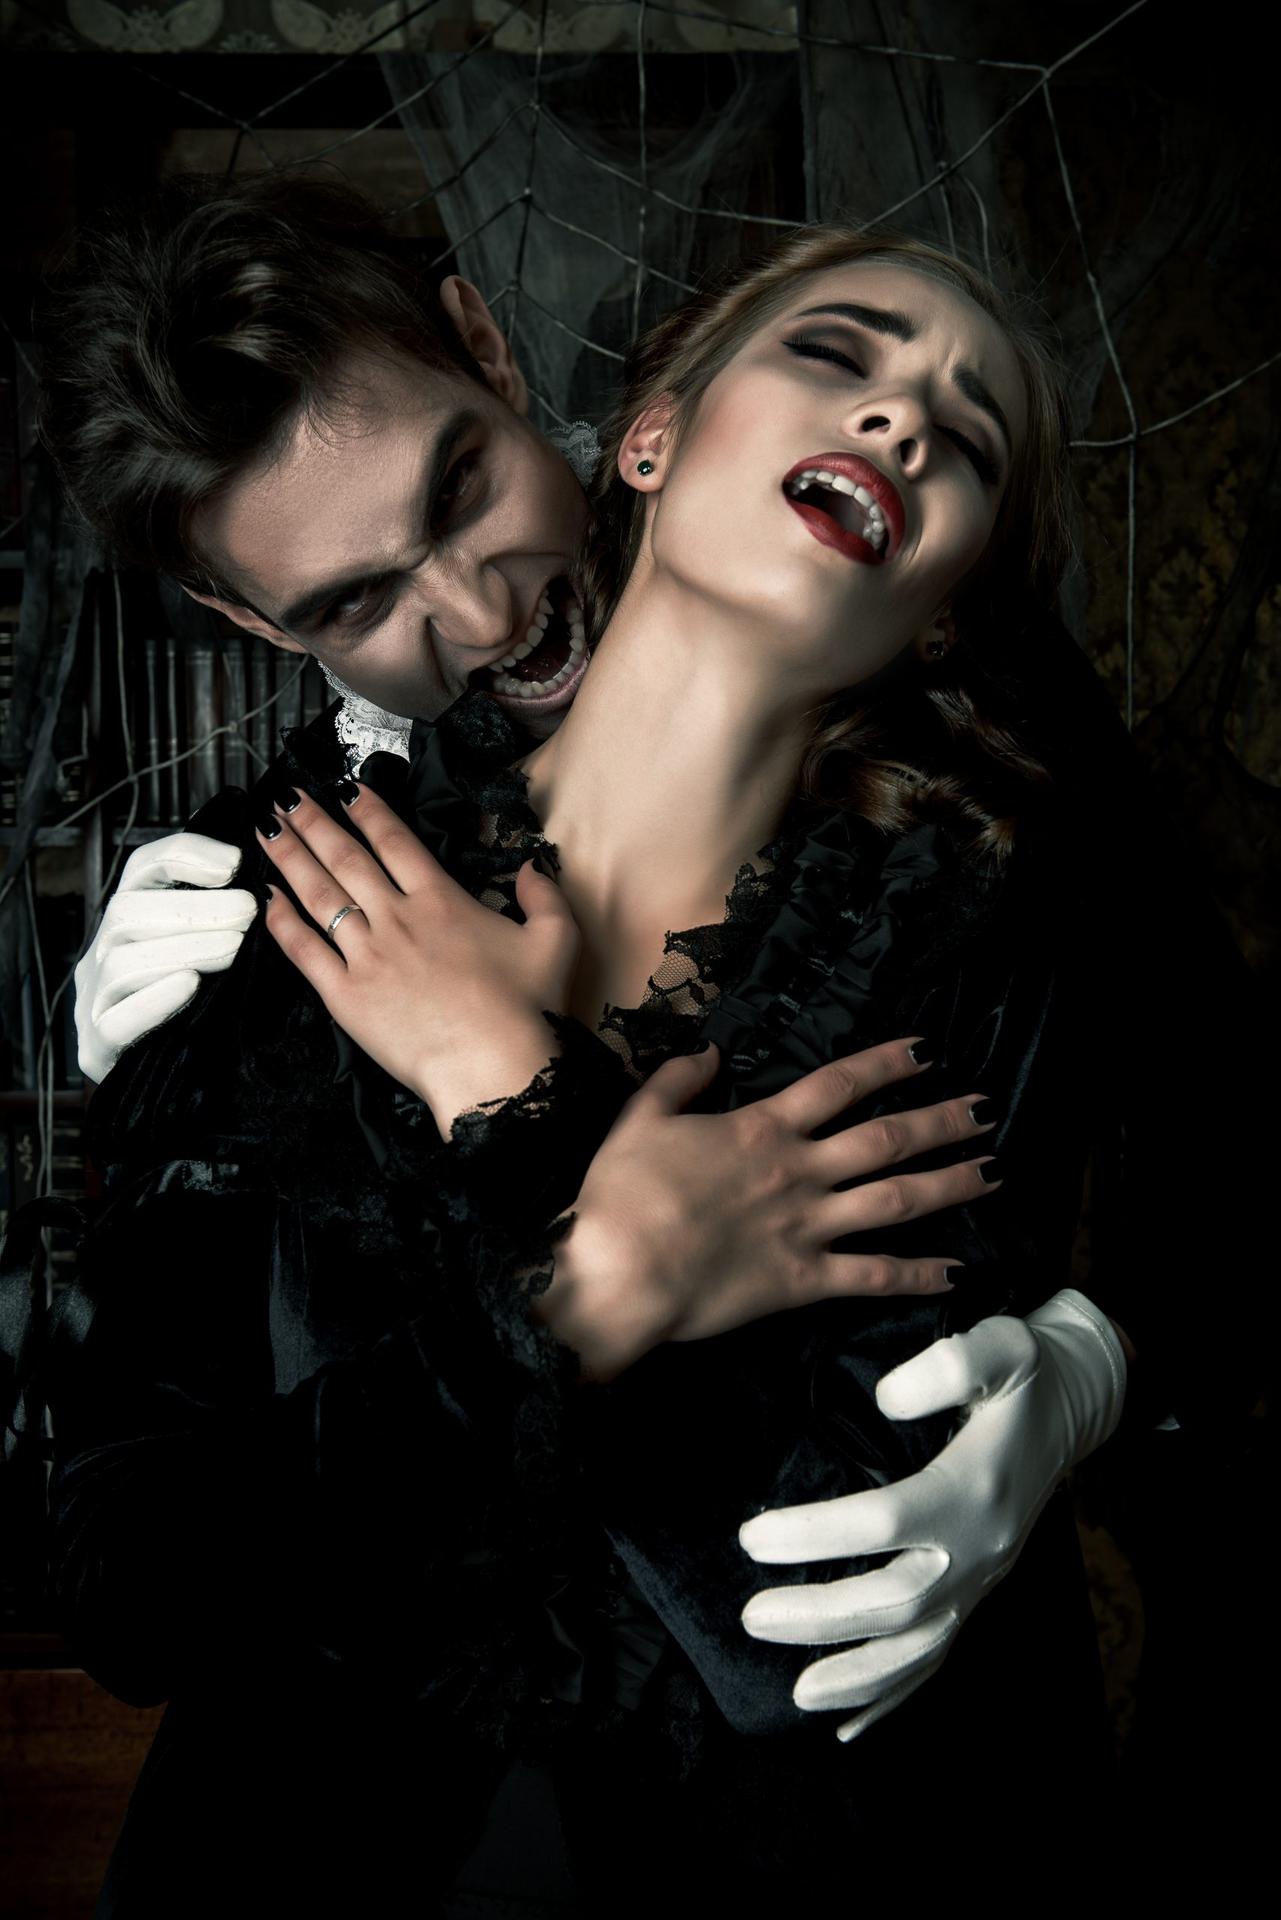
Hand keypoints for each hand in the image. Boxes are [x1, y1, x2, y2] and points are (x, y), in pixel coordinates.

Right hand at [74, 833, 256, 1082]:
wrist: (173, 1079)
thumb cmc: (201, 1007)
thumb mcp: (214, 952)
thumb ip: (226, 918)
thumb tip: (269, 882)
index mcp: (129, 918)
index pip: (144, 868)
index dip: (188, 856)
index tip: (236, 863)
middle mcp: (102, 951)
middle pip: (129, 910)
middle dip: (196, 908)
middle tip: (249, 910)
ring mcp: (93, 999)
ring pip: (122, 961)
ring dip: (184, 948)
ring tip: (233, 947)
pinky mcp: (95, 1047)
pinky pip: (116, 1021)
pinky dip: (154, 999)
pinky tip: (190, 985)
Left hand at [258, 782, 580, 1129]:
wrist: (494, 1066)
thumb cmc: (529, 1008)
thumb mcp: (556, 941)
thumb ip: (544, 896)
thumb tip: (530, 865)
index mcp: (442, 900)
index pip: (395, 842)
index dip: (368, 811)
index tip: (344, 788)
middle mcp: (397, 918)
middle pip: (346, 858)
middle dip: (313, 822)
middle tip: (286, 796)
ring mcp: (367, 955)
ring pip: (319, 895)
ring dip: (290, 858)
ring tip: (266, 831)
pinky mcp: (346, 996)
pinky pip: (304, 951)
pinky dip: (282, 923)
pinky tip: (267, 899)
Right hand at [535, 1035, 1002, 1382]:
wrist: (620, 1271)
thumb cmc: (622, 1195)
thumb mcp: (640, 1119)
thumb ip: (677, 1080)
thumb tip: (710, 1050)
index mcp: (762, 1128)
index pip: (838, 1084)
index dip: (886, 1064)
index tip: (926, 1051)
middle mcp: (799, 1171)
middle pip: (886, 1138)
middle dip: (942, 1121)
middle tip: (987, 1109)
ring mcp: (808, 1226)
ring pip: (896, 1200)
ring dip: (951, 1184)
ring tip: (994, 1172)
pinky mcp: (804, 1280)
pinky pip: (873, 1275)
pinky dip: (919, 1274)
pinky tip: (958, 1272)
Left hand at [738, 1287, 1127, 1740]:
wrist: (1073, 1405)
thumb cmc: (1022, 1375)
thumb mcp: (1000, 1347)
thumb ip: (950, 1364)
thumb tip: (888, 1398)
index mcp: (973, 1489)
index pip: (885, 1524)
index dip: (816, 1534)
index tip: (752, 1537)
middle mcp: (979, 1549)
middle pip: (896, 1602)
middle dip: (821, 1618)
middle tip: (752, 1618)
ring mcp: (982, 1580)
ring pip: (918, 1647)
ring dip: (856, 1676)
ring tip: (796, 1693)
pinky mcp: (979, 1594)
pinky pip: (938, 1660)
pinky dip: (894, 1698)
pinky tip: (850, 1728)